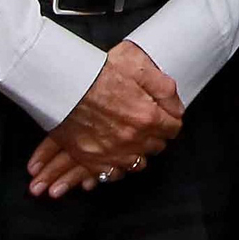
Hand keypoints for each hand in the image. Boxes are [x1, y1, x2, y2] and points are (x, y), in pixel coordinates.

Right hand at [27, 41, 181, 195]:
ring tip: (132, 139)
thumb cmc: (97, 72)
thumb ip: (164, 88)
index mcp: (147, 116)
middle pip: (156, 146)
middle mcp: (131, 139)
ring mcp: (111, 152)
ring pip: (137, 162)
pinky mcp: (90, 159)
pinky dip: (116, 167)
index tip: (166, 117)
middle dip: (156, 135)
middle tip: (148, 124)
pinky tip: (116, 155)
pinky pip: (112, 173)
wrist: (62, 85)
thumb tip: (176, 107)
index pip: (173, 128)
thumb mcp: (140, 65)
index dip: (171, 121)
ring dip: (138, 151)